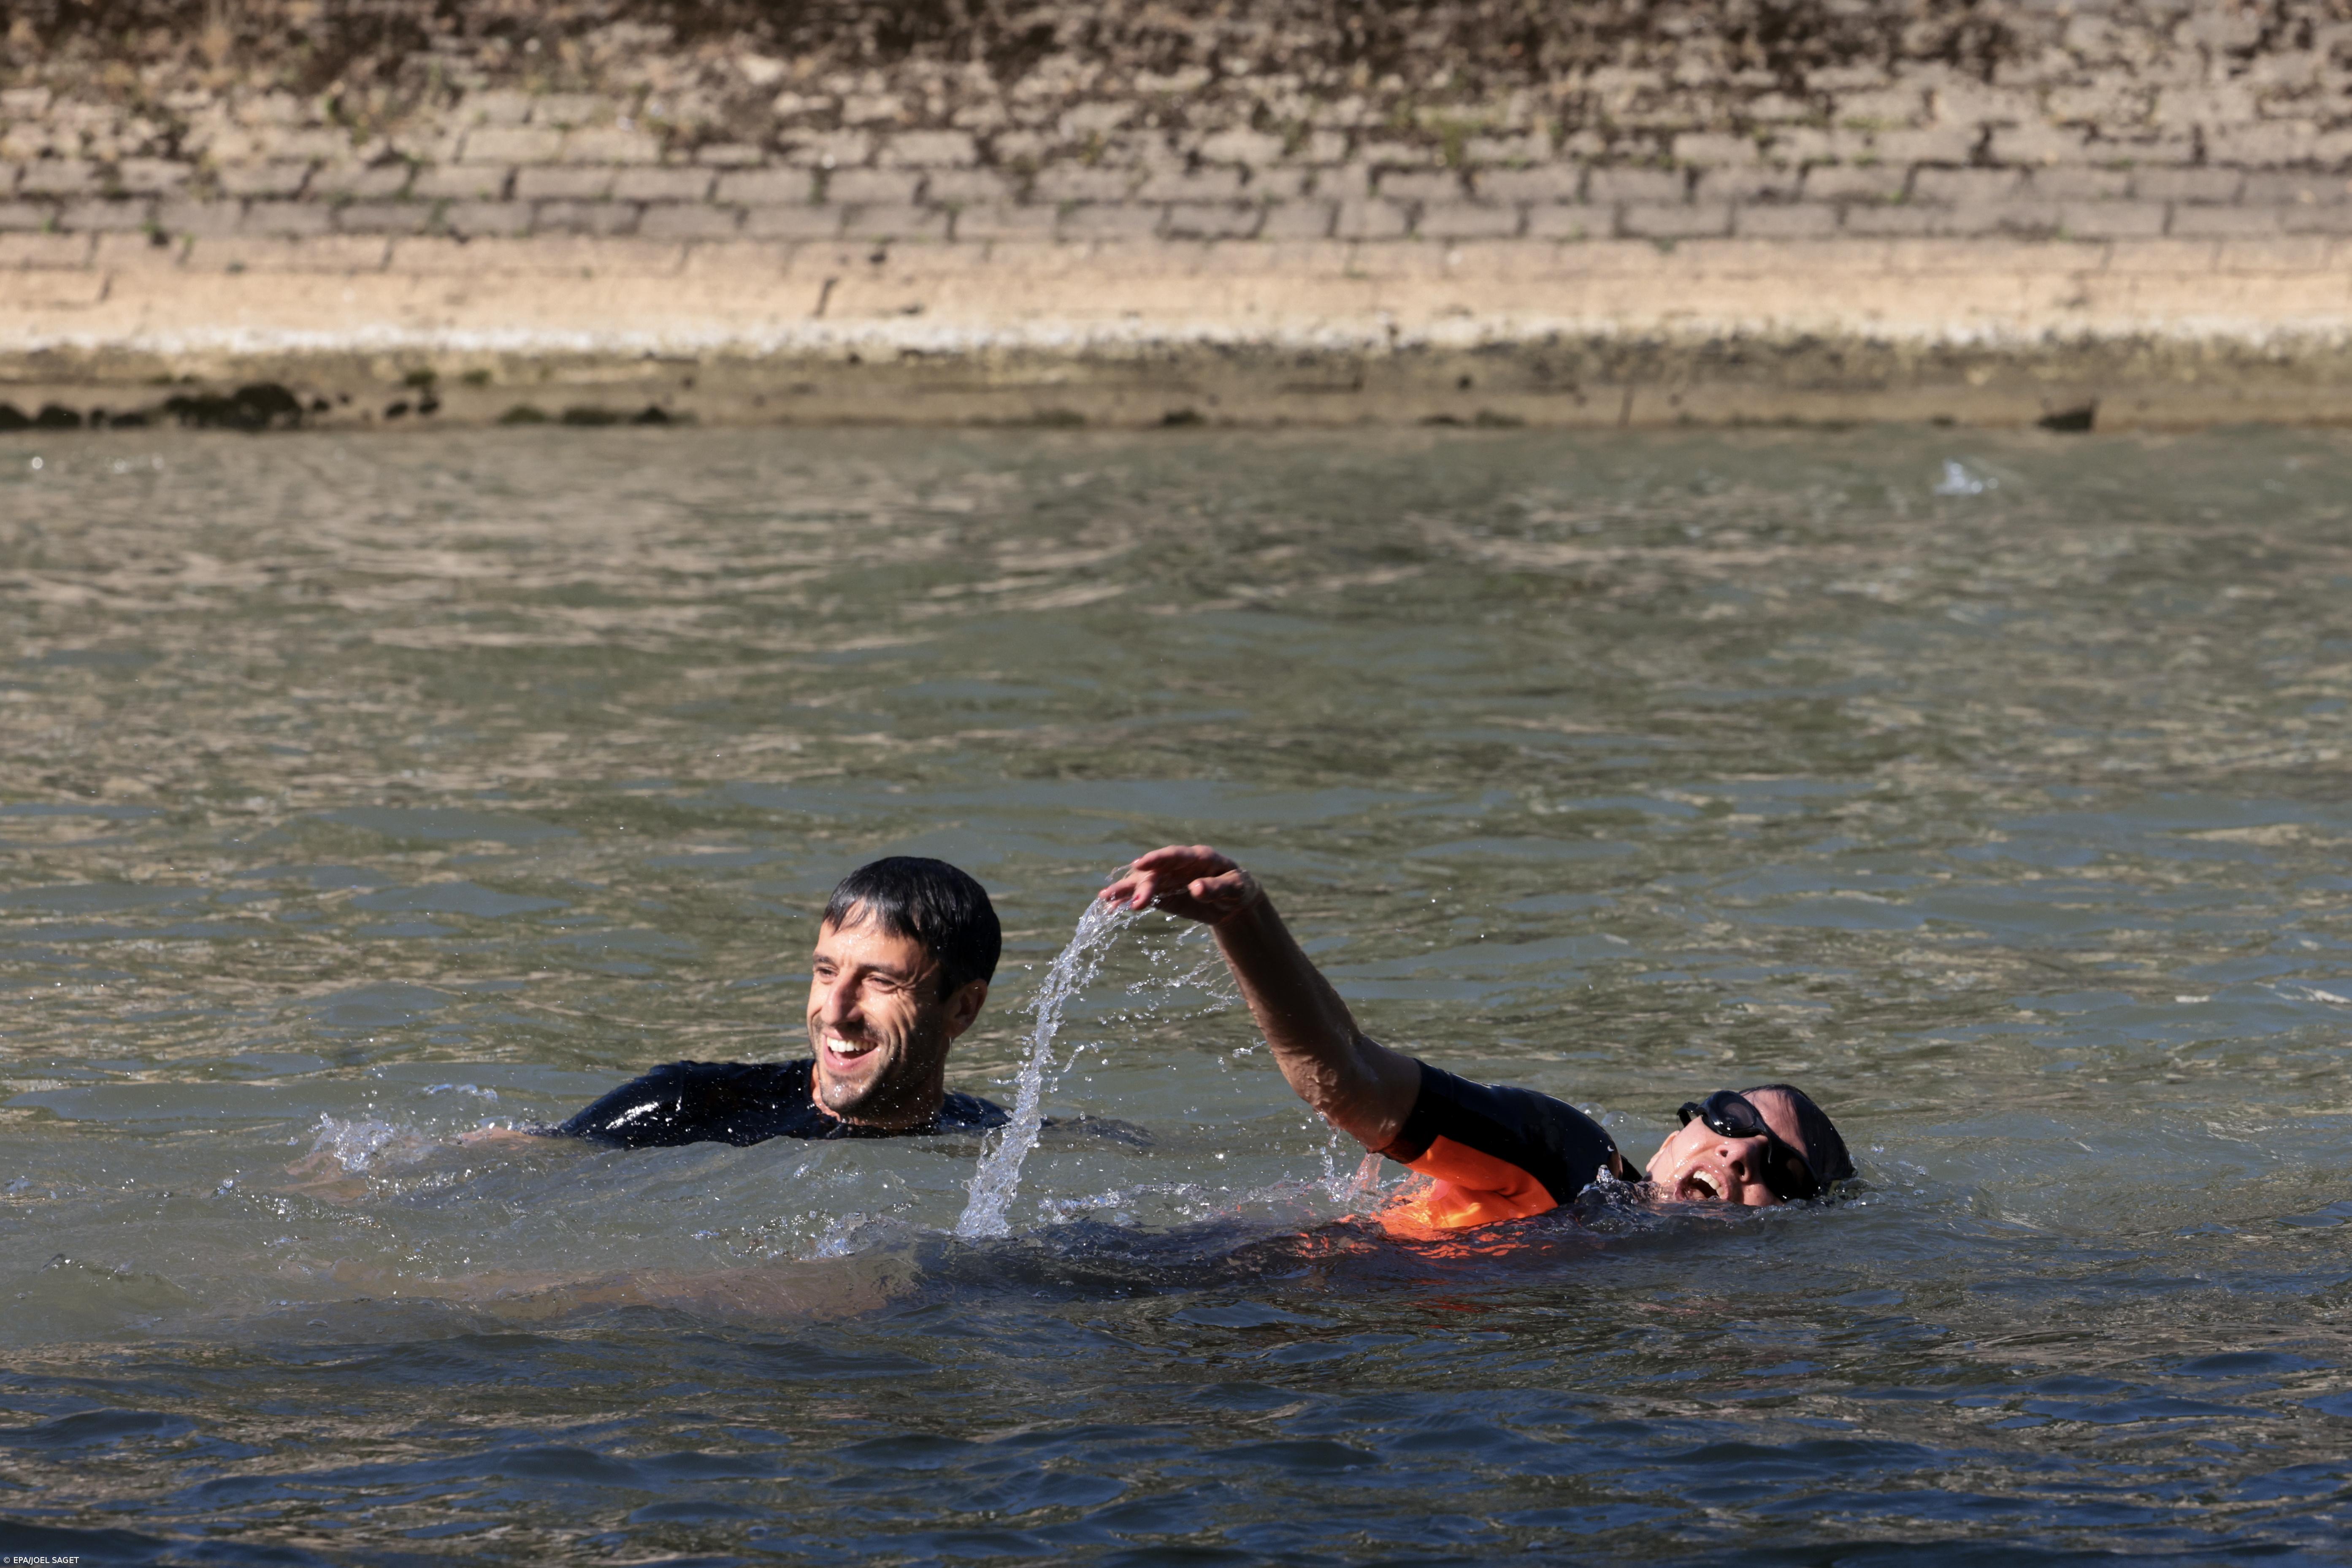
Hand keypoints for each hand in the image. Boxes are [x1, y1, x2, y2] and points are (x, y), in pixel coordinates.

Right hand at [1100, 844, 1263, 924]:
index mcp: (1199, 857)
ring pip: (1144, 882)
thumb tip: (1196, 888)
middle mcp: (1179, 865)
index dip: (1156, 858)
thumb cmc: (1238, 889)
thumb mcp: (1234, 889)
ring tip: (1106, 899)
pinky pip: (1144, 895)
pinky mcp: (1164, 893)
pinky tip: (1112, 907)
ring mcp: (1170, 878)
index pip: (1175, 855)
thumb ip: (1216, 888)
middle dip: (1142, 885)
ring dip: (1126, 890)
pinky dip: (1128, 900)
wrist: (1234, 902)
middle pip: (1156, 872)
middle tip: (1133, 902)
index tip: (1140, 864)